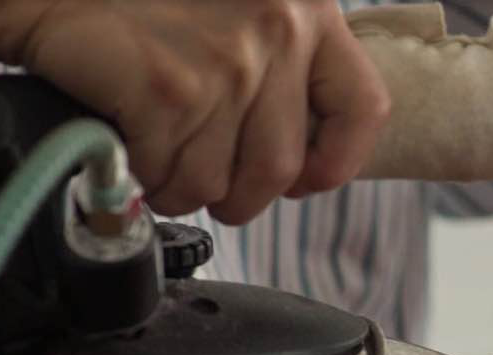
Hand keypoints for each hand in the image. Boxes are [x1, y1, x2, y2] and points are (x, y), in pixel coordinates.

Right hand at [0, 0, 389, 222]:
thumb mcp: (242, 9)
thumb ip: (282, 63)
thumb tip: (303, 156)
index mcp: (308, 9)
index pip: (363, 108)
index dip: (337, 161)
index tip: (308, 180)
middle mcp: (278, 31)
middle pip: (281, 167)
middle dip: (241, 198)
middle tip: (215, 194)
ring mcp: (227, 63)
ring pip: (218, 183)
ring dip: (181, 190)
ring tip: (159, 161)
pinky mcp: (170, 91)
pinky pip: (170, 178)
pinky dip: (143, 179)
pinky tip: (129, 147)